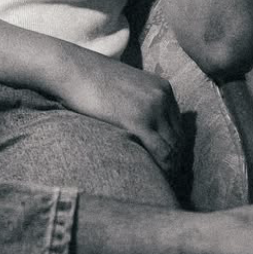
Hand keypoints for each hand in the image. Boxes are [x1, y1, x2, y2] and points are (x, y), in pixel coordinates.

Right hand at [54, 47, 183, 177]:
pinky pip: (161, 152)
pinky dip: (161, 169)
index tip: (166, 167)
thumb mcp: (126, 88)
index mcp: (163, 89)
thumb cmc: (92, 81)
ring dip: (169, 168)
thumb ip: (140, 104)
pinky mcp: (139, 120)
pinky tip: (151, 179)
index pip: (178, 126)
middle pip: (179, 138)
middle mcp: (163, 96)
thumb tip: (143, 132)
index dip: (174, 149)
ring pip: (173, 148)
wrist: (73, 69)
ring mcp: (153, 107)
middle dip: (174, 161)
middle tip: (164, 182)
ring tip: (157, 185)